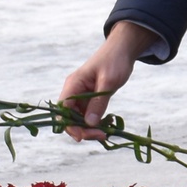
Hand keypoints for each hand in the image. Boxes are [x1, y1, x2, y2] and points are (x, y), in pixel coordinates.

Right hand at [60, 22, 162, 139]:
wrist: (123, 50)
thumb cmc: (115, 61)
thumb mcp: (109, 82)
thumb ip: (99, 102)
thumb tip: (89, 123)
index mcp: (73, 85)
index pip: (63, 110)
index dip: (69, 125)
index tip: (82, 136)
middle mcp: (73, 91)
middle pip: (69, 117)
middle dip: (82, 129)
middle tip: (102, 136)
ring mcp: (81, 96)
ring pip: (79, 118)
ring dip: (90, 128)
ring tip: (106, 132)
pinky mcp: (90, 98)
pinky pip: (88, 115)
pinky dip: (96, 122)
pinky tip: (107, 125)